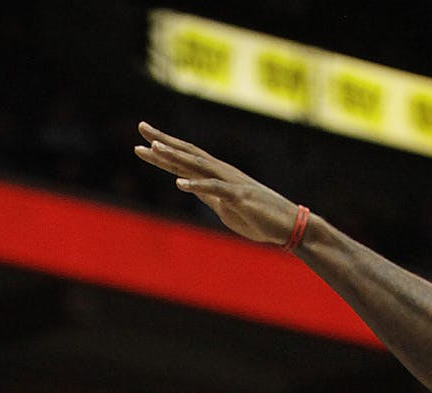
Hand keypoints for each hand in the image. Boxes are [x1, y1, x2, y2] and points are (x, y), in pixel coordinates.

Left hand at [134, 121, 299, 246]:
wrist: (289, 226)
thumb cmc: (258, 218)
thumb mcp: (224, 206)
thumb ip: (206, 195)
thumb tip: (187, 186)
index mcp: (217, 176)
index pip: (185, 160)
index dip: (163, 149)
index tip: (143, 141)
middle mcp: (222, 173)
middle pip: (188, 154)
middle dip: (164, 142)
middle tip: (142, 128)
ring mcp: (231, 183)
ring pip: (199, 166)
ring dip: (176, 157)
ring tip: (155, 149)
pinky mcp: (239, 197)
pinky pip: (215, 189)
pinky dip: (196, 185)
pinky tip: (179, 183)